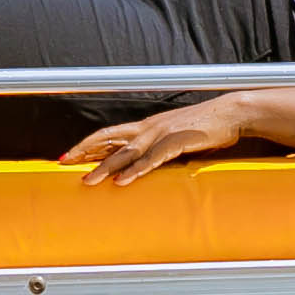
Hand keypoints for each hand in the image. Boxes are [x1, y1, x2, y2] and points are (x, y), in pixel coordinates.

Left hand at [65, 94, 254, 185]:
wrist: (230, 113)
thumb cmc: (205, 126)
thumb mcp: (176, 137)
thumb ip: (159, 148)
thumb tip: (147, 162)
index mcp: (147, 126)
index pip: (110, 133)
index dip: (88, 144)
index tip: (69, 155)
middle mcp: (149, 128)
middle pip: (109, 139)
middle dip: (84, 151)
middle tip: (63, 162)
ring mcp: (161, 134)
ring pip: (126, 152)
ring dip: (105, 167)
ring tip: (88, 181)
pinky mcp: (176, 143)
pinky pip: (152, 160)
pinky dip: (136, 171)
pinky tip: (122, 182)